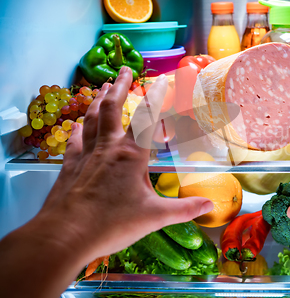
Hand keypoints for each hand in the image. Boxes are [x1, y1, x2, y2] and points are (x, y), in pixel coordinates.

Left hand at [0, 67, 212, 297]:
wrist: (64, 235)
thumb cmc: (111, 224)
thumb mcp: (154, 217)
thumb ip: (184, 209)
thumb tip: (210, 205)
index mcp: (130, 155)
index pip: (146, 117)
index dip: (156, 96)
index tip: (162, 79)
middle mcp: (107, 148)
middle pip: (112, 108)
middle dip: (119, 86)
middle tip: (123, 70)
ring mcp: (86, 155)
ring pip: (91, 119)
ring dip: (97, 100)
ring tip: (102, 87)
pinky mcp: (69, 166)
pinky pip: (75, 140)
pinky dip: (78, 129)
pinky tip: (77, 124)